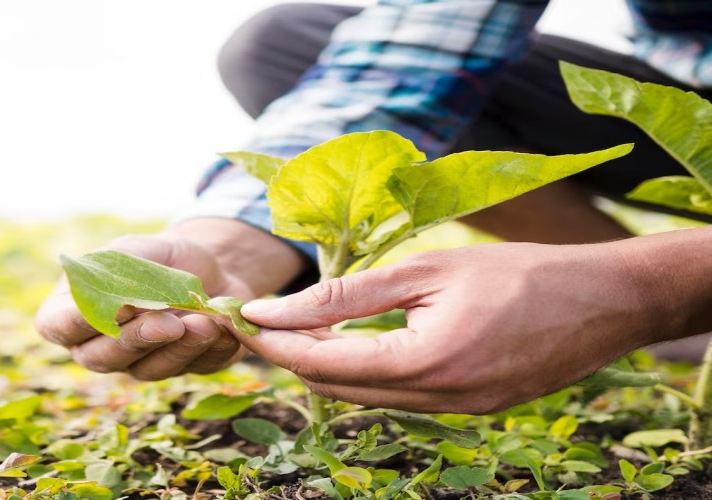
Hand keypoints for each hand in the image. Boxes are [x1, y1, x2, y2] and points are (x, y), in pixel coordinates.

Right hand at [36, 233, 252, 379]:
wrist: (213, 265)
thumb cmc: (161, 256)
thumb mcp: (136, 250)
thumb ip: (119, 271)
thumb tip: (120, 305)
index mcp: (75, 311)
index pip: (57, 326)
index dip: (78, 323)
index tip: (113, 308)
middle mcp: (101, 345)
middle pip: (103, 358)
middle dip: (137, 340)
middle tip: (167, 322)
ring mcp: (141, 363)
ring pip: (148, 370)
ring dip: (178, 348)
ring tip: (203, 322)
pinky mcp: (183, 368)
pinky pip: (192, 369)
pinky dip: (209, 349)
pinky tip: (221, 328)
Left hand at [239, 240, 676, 413]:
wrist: (605, 303)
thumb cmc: (518, 273)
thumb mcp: (426, 269)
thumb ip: (347, 294)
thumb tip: (276, 309)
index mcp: (424, 363)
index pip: (322, 364)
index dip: (274, 342)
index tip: (240, 318)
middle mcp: (436, 402)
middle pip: (334, 389)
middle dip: (291, 356)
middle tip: (261, 319)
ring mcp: (454, 414)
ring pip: (362, 398)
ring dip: (325, 364)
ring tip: (300, 323)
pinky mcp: (468, 411)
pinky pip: (396, 398)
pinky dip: (364, 371)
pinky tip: (354, 339)